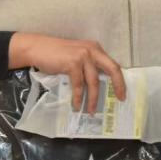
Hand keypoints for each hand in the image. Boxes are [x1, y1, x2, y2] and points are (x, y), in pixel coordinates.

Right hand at [8, 32, 125, 113]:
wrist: (38, 48)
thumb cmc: (57, 55)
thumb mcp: (78, 57)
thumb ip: (88, 66)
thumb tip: (98, 85)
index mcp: (96, 49)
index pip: (113, 65)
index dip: (119, 80)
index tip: (122, 93)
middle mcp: (93, 51)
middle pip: (112, 69)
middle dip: (118, 85)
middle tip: (120, 99)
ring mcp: (83, 56)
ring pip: (94, 81)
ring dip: (93, 98)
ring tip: (91, 111)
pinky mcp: (73, 63)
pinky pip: (78, 85)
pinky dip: (78, 97)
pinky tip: (76, 105)